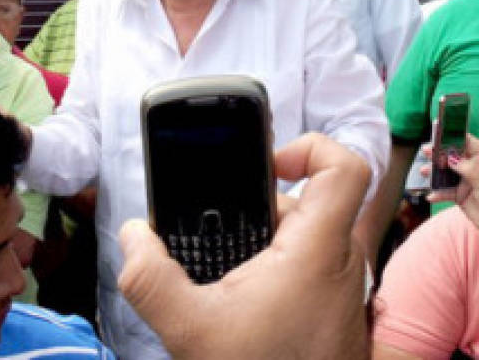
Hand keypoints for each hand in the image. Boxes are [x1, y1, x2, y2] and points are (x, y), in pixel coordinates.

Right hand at [118, 134, 369, 359]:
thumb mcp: (190, 331)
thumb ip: (150, 278)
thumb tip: (133, 237)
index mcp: (318, 251)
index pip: (344, 165)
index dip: (308, 147)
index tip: (265, 165)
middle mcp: (343, 264)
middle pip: (312, 202)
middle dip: (263, 211)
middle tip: (224, 232)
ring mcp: (346, 292)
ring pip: (311, 240)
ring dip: (270, 246)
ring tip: (230, 274)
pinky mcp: (341, 317)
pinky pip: (315, 273)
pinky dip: (282, 275)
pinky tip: (247, 302)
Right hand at [429, 134, 478, 238]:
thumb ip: (469, 170)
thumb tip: (451, 157)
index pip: (468, 143)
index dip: (454, 137)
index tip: (438, 135)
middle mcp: (473, 166)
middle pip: (453, 155)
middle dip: (439, 153)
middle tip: (426, 151)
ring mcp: (465, 180)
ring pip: (446, 171)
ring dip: (434, 171)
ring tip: (423, 171)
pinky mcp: (458, 194)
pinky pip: (445, 190)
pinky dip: (437, 192)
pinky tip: (431, 195)